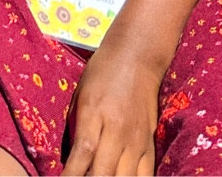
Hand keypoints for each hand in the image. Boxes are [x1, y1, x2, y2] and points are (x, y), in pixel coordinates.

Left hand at [63, 42, 162, 174]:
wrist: (137, 56)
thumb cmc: (102, 73)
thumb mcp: (80, 96)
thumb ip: (76, 130)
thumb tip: (71, 162)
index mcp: (94, 113)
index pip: (82, 153)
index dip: (71, 175)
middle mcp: (117, 130)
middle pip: (105, 173)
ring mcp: (137, 140)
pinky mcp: (150, 144)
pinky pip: (145, 175)